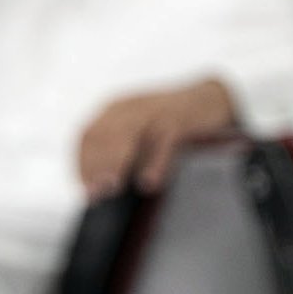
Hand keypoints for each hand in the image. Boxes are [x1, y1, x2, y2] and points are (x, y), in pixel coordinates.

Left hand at [75, 78, 237, 200]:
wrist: (210, 100)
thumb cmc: (170, 125)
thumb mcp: (140, 135)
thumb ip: (121, 155)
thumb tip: (101, 191)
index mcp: (114, 111)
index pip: (88, 136)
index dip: (82, 163)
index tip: (86, 190)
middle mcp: (130, 107)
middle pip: (103, 134)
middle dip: (96, 165)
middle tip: (95, 194)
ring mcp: (154, 110)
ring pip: (127, 133)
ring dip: (116, 162)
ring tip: (111, 188)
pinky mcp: (180, 118)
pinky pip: (164, 139)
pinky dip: (155, 161)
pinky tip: (149, 182)